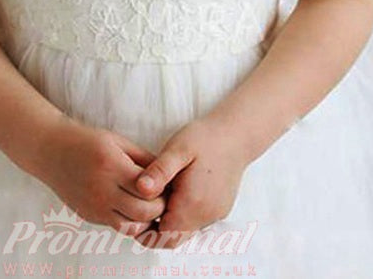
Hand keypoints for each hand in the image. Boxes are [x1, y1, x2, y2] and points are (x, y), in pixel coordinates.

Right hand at [37, 117, 168, 239]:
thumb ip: (143, 158)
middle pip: (142, 212)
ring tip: (146, 205)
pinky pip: (115, 226)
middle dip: (158, 208)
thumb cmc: (87, 141)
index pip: (148, 189)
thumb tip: (168, 173)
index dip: (163, 189)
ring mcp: (94, 206)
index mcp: (112, 165)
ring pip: (129, 227)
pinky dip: (128, 221)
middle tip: (161, 197)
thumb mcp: (118, 141)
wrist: (52, 150)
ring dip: (143, 219)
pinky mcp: (89, 216)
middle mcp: (102, 189)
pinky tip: (130, 207)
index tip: (167, 183)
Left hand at [133, 117, 249, 249]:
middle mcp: (206, 216)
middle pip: (173, 239)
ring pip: (184, 232)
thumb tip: (140, 189)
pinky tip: (176, 190)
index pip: (162, 237)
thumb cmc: (205, 138)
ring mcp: (215, 214)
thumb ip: (159, 170)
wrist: (237, 134)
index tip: (135, 208)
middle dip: (154, 228)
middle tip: (142, 202)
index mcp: (193, 204)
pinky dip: (183, 214)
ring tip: (159, 193)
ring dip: (169, 220)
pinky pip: (196, 222)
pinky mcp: (219, 209)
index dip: (145, 228)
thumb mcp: (177, 148)